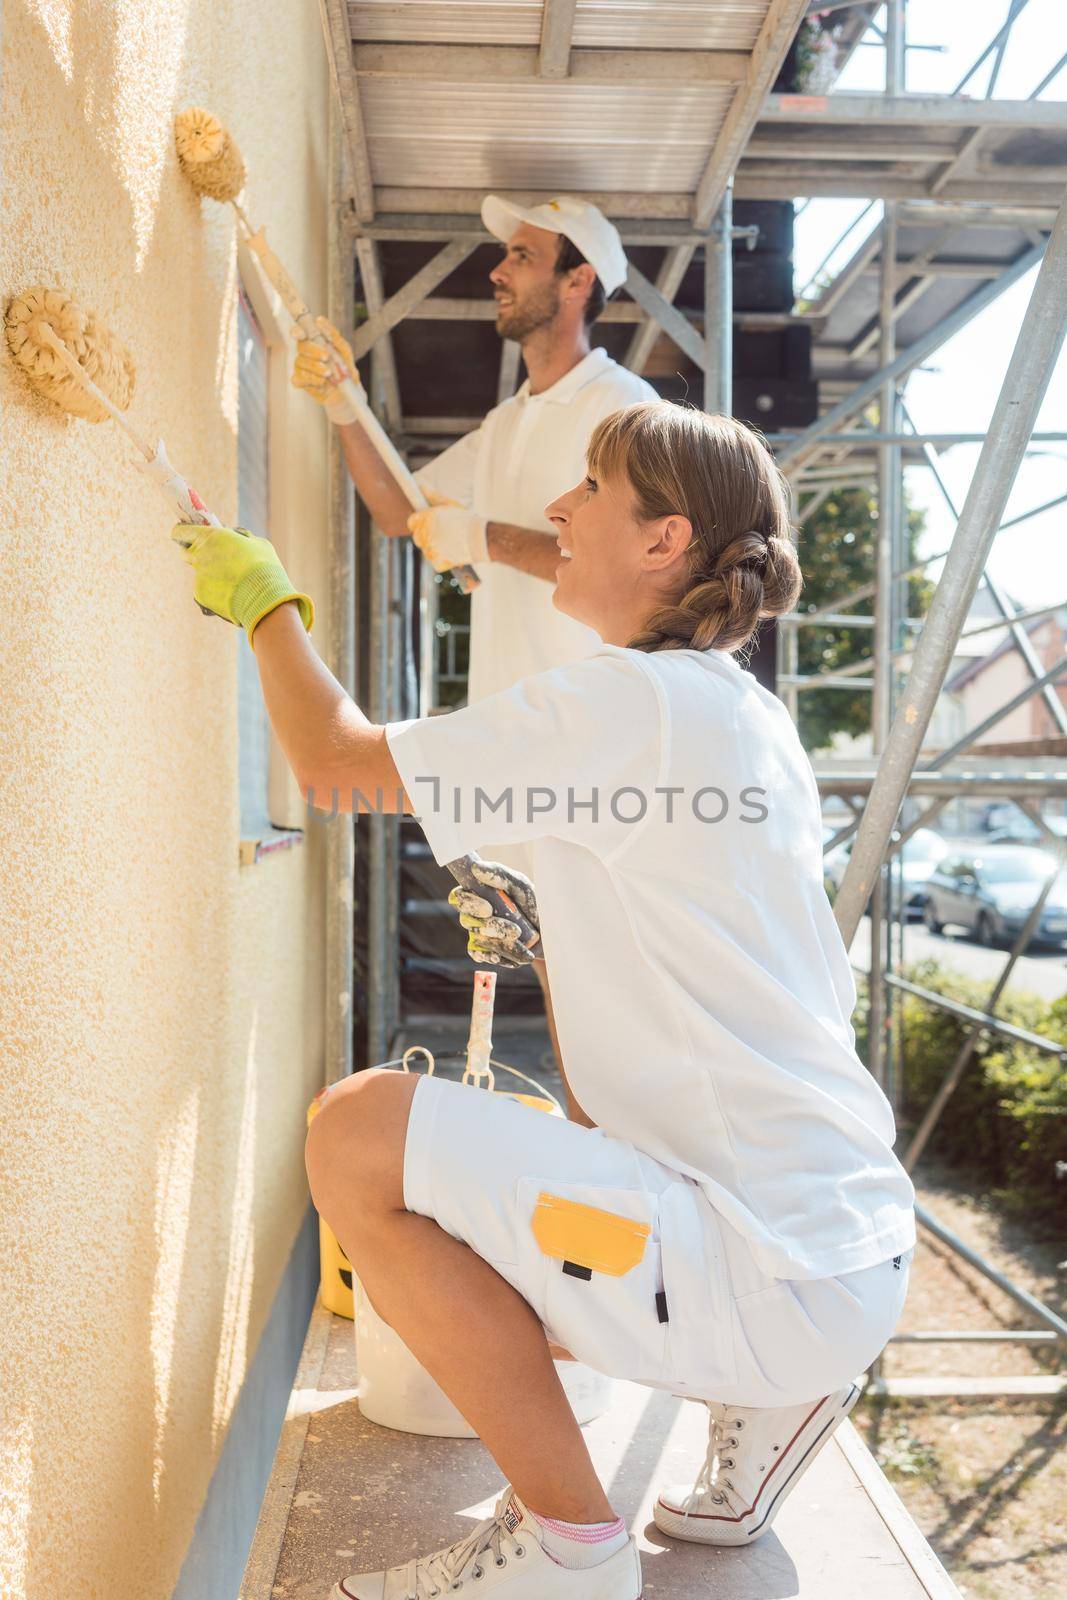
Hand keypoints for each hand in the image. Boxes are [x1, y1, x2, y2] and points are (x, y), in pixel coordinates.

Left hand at [171, 523, 313, 644]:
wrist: (263, 598)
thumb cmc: (264, 567)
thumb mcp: (257, 543)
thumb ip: (241, 537)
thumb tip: (237, 535)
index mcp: (211, 537)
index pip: (182, 530)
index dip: (181, 532)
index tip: (183, 535)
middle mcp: (199, 554)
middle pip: (184, 552)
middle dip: (192, 553)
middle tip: (208, 558)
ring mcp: (197, 575)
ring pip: (199, 573)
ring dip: (210, 575)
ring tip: (232, 582)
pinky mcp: (199, 594)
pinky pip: (204, 589)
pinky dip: (214, 591)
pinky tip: (231, 594)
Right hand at [290, 315, 362, 425]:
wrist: (347, 392)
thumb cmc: (344, 369)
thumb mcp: (344, 350)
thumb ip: (334, 335)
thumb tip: (320, 320)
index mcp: (314, 342)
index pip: (300, 332)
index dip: (297, 331)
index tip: (301, 334)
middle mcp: (305, 353)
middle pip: (301, 347)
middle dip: (314, 351)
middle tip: (326, 357)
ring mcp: (301, 367)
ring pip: (300, 362)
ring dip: (315, 367)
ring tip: (329, 373)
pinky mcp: (300, 381)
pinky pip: (299, 378)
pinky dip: (311, 379)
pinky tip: (321, 381)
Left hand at [408, 494, 488, 572]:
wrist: (480, 537)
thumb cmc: (466, 520)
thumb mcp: (449, 505)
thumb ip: (433, 497)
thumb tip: (422, 487)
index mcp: (425, 518)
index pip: (411, 522)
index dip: (419, 525)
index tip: (427, 526)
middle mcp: (424, 533)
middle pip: (417, 538)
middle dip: (427, 537)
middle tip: (443, 536)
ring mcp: (430, 548)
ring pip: (427, 552)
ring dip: (436, 550)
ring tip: (451, 545)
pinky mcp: (436, 562)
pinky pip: (435, 563)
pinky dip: (443, 561)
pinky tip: (453, 554)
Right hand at [448, 858, 541, 966]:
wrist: (550, 929)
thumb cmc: (533, 902)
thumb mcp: (521, 885)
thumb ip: (500, 875)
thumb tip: (476, 868)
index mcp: (477, 894)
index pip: (458, 897)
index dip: (467, 903)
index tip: (488, 908)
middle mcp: (474, 914)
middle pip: (466, 920)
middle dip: (489, 926)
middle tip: (513, 929)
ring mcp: (480, 933)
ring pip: (477, 938)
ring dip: (497, 940)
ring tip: (519, 937)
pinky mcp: (487, 950)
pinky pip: (479, 955)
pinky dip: (489, 956)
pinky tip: (500, 956)